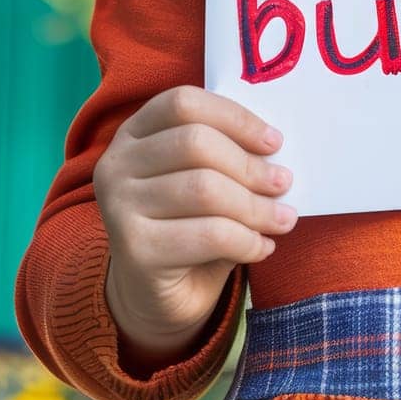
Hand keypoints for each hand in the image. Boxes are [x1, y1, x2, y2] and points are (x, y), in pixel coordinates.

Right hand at [95, 85, 296, 352]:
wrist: (153, 296)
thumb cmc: (188, 226)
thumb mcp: (205, 180)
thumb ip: (228, 157)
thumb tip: (277, 153)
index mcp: (133, 133)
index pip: (183, 103)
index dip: (234, 117)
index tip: (274, 142)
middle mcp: (115, 164)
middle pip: (195, 143)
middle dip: (249, 165)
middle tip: (284, 182)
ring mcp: (118, 207)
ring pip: (204, 189)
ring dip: (255, 206)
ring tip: (283, 218)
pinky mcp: (133, 250)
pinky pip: (208, 234)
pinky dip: (246, 240)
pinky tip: (262, 247)